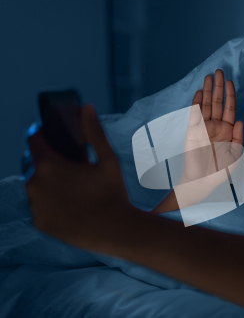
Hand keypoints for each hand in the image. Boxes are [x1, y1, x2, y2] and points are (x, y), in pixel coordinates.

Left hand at [25, 105, 136, 249]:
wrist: (114, 230)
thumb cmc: (112, 193)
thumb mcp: (108, 160)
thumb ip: (93, 132)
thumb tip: (86, 107)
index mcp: (48, 164)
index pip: (34, 139)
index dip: (45, 135)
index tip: (56, 139)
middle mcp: (34, 184)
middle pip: (36, 164)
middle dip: (51, 163)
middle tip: (73, 169)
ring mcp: (35, 205)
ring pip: (37, 186)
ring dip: (49, 183)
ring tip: (73, 189)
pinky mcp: (39, 222)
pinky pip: (40, 206)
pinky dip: (50, 203)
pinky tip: (70, 205)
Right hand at [173, 70, 243, 207]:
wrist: (203, 181)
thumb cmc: (220, 171)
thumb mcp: (235, 155)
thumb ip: (238, 138)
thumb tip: (240, 121)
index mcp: (227, 131)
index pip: (229, 108)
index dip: (230, 94)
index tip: (230, 81)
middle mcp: (215, 126)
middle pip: (217, 102)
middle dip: (218, 86)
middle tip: (218, 71)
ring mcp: (203, 128)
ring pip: (206, 104)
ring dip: (208, 90)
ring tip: (208, 76)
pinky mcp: (193, 131)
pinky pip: (195, 115)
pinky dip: (197, 103)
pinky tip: (200, 92)